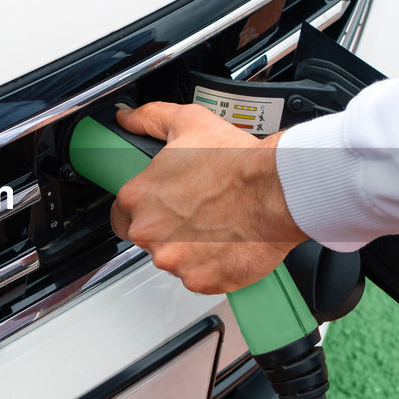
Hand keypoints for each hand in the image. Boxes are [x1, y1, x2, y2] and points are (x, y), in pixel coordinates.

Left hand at [110, 102, 307, 293]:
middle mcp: (149, 233)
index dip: (143, 208)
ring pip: (173, 259)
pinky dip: (211, 265)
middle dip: (167, 228)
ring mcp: (174, 260)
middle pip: (147, 238)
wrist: (277, 189)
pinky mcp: (200, 280)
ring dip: (189, 248)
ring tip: (215, 225)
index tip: (163, 205)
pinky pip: (199, 277)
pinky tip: (226, 243)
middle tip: (196, 212)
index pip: (122, 214)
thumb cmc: (236, 161)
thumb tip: (127, 118)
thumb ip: (149, 119)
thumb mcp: (187, 122)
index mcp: (138, 198)